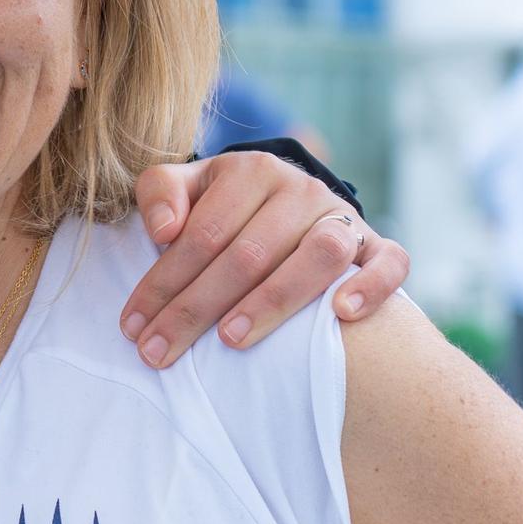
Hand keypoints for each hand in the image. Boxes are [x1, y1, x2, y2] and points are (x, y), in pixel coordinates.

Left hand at [119, 151, 409, 368]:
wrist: (287, 202)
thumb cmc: (226, 206)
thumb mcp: (188, 188)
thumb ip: (162, 193)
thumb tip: (164, 230)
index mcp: (249, 171)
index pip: (201, 234)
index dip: (162, 283)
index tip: (133, 327)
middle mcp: (300, 189)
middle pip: (248, 254)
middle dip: (196, 308)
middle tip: (160, 353)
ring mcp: (343, 216)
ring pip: (317, 255)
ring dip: (274, 300)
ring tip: (232, 340)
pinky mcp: (378, 245)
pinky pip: (389, 262)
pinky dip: (370, 286)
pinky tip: (341, 315)